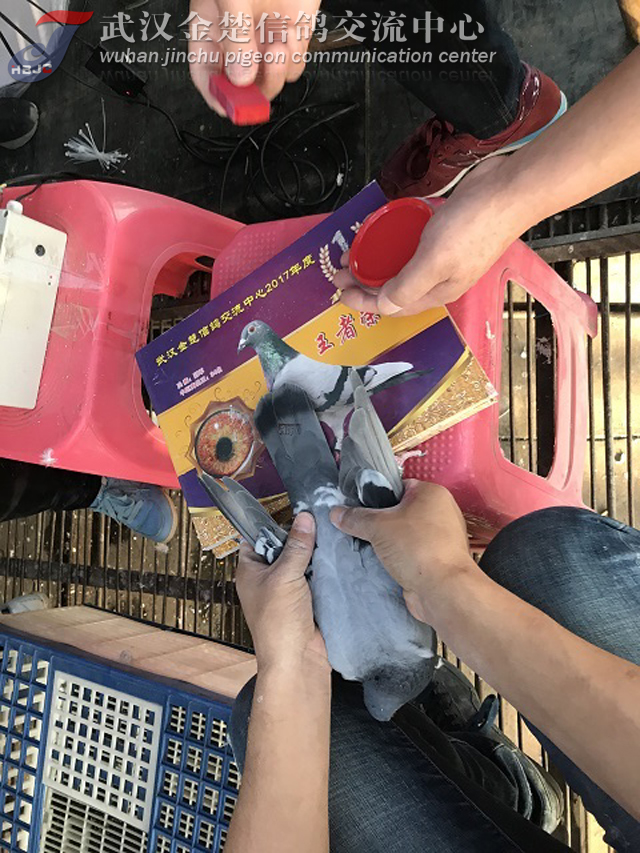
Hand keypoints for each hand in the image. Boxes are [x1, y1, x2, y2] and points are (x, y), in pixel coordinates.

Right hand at [188, 0, 319, 114]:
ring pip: (271, 81)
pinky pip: (294, 65)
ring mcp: (264, 39)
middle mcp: (237, 40)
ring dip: (279, 69)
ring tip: (280, 38)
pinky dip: (296, 55)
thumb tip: (241, 78)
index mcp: (209, 30)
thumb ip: (234, 35)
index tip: (233, 105)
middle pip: (243, 88)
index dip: (219, 98)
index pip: (207, 78)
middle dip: (256, 87)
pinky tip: (291, 30)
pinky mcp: (291, 36)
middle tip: (263, 72)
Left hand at [236, 512, 328, 673]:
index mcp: (250, 570)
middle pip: (283, 547)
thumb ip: (297, 546)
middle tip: (321, 519)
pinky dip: (325, 568)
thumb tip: (305, 517)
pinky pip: (315, 577)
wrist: (297, 661)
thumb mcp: (285, 576)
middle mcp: (266, 578)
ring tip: (333, 533)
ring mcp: (287, 589)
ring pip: (301, 561)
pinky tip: (338, 556)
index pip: (256, 537)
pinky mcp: (306, 599)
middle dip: (300, 536)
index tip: (295, 510)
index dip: (273, 524)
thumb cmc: (279, 621)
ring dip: (315, 553)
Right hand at [330, 480, 476, 623]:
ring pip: (406, 533)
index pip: (399, 486)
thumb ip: (355, 518)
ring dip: (389, 542)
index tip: (358, 508)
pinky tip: (382, 564)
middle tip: (360, 529)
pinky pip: (412, 552)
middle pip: (401, 511)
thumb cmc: (416, 547)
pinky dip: (399, 557)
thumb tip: (335, 512)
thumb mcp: (378, 527)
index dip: (377, 497)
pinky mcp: (439, 559)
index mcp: (432, 493)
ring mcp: (442, 537)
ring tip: (368, 548)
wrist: (443, 590)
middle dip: (381, 522)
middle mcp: (442, 511)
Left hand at [333, 157, 529, 315]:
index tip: (340, 292)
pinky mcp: (445, 232)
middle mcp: (440, 278)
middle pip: (395, 287)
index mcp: (438, 291)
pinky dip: (394, 240)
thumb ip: (407, 287)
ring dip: (376, 261)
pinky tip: (383, 231)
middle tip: (340, 270)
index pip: (394, 306)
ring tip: (355, 252)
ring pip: (402, 264)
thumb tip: (382, 307)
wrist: (509, 189)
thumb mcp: (433, 261)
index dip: (364, 302)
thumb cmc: (474, 226)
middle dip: (366, 282)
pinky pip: (411, 242)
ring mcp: (443, 254)